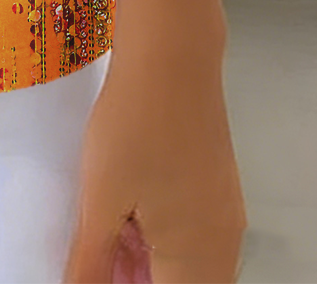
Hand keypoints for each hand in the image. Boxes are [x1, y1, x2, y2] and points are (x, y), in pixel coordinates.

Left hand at [63, 40, 245, 283]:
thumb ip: (93, 259)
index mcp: (200, 257)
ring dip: (147, 261)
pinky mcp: (217, 184)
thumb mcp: (101, 198)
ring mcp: (224, 211)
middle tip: (95, 258)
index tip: (97, 270)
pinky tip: (124, 211)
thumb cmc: (134, 126)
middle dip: (137, 278)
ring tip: (101, 237)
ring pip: (187, 261)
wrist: (173, 55)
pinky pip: (192, 231)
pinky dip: (159, 235)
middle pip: (184, 282)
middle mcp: (223, 242)